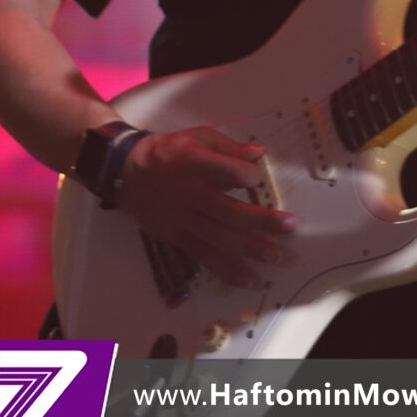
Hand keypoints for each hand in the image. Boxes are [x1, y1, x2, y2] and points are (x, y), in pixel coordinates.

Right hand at [112, 125, 295, 288]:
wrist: (125, 173)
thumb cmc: (168, 151)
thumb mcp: (196, 136)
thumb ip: (228, 146)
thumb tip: (260, 153)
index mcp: (194, 163)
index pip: (225, 171)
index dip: (246, 175)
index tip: (258, 179)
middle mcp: (190, 194)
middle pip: (230, 212)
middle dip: (263, 222)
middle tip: (291, 227)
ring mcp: (185, 220)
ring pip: (222, 238)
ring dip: (253, 249)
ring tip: (281, 259)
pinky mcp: (179, 238)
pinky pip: (207, 257)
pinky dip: (229, 270)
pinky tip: (251, 279)